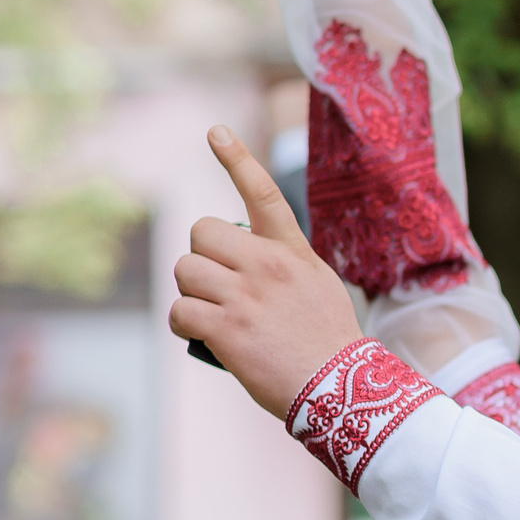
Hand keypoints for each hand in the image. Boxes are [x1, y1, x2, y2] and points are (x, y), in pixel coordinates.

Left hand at [169, 127, 362, 418]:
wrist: (340, 387)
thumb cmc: (328, 342)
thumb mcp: (317, 287)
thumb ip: (283, 265)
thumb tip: (239, 263)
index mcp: (292, 252)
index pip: (263, 194)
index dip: (236, 159)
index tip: (214, 132)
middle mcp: (267, 265)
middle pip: (201, 233)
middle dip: (201, 258)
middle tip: (219, 287)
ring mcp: (245, 295)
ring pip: (186, 271)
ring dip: (190, 292)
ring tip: (213, 315)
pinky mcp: (226, 328)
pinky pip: (180, 310)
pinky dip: (184, 324)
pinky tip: (204, 336)